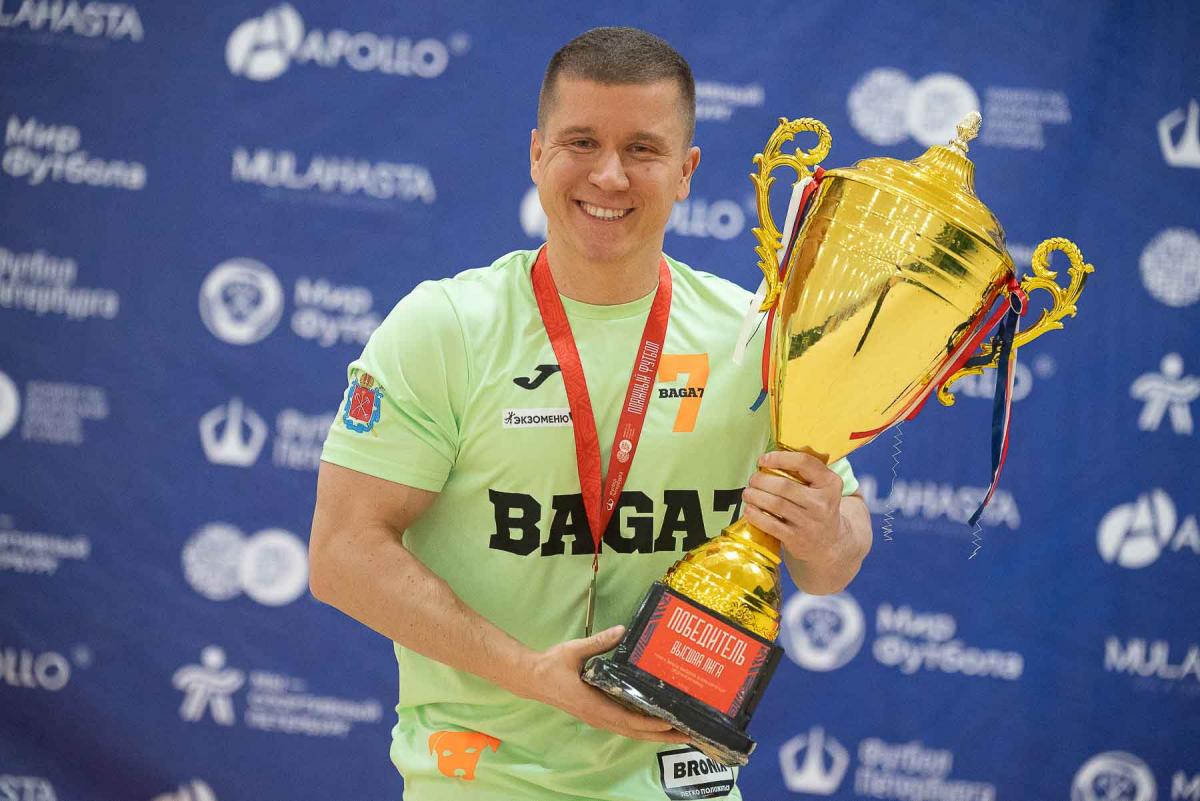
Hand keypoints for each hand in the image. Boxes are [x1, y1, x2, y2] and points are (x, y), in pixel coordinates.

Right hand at [522, 625, 690, 744]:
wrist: (532, 678)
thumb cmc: (552, 666)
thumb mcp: (574, 651)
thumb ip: (599, 643)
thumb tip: (622, 630)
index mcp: (593, 705)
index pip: (627, 720)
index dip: (649, 723)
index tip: (670, 722)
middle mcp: (598, 717)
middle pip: (635, 733)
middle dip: (663, 735)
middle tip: (690, 734)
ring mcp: (598, 718)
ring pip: (631, 732)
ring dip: (655, 734)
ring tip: (680, 732)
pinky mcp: (598, 715)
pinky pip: (625, 726)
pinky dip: (643, 728)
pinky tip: (657, 724)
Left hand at [742, 450, 843, 566]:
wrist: (830, 542)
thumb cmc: (819, 507)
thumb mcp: (823, 487)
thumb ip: (805, 471)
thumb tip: (770, 458)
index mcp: (830, 483)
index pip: (804, 462)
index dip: (779, 458)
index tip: (762, 460)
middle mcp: (822, 503)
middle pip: (784, 485)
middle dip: (761, 480)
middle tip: (753, 480)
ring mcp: (810, 522)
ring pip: (775, 504)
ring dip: (755, 496)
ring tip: (748, 493)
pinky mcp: (797, 539)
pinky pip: (770, 524)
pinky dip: (755, 515)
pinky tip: (749, 509)